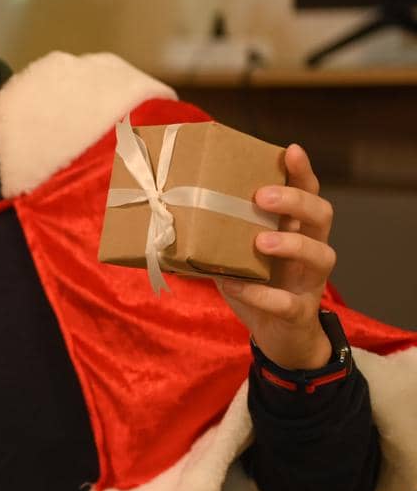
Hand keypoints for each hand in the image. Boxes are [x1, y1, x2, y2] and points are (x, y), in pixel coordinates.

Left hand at [217, 144, 336, 369]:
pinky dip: (260, 294)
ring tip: (260, 241)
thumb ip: (218, 236)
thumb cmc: (256, 287)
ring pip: (321, 255)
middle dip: (296, 201)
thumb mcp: (235, 257)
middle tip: (262, 196)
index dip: (302, 172)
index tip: (290, 150)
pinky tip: (236, 285)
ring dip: (291, 245)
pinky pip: (288, 302)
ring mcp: (309, 282)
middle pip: (321, 216)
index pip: (307, 194)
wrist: (277, 339)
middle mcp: (310, 251)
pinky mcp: (300, 313)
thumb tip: (168, 211)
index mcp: (295, 231)